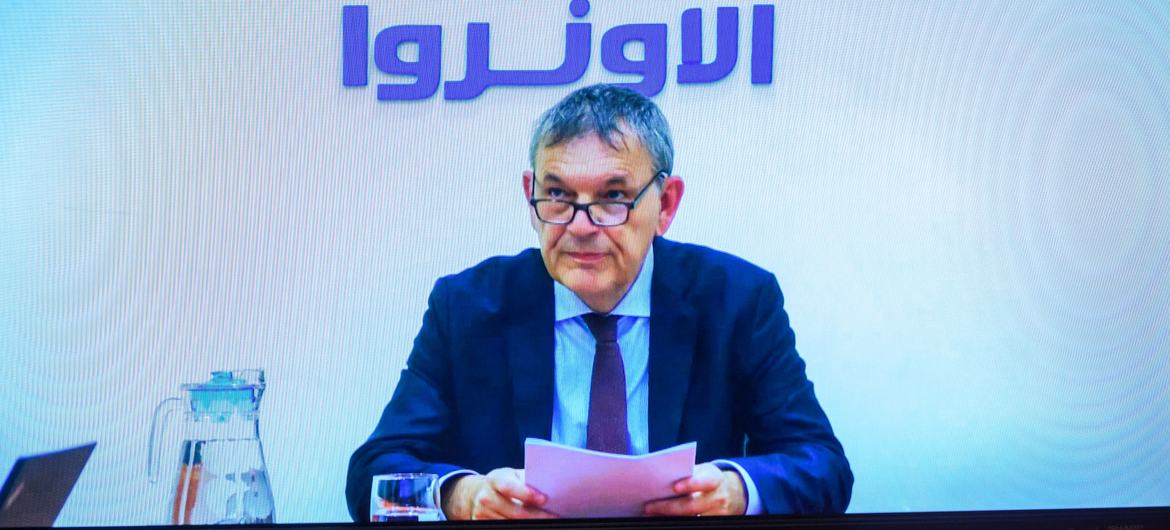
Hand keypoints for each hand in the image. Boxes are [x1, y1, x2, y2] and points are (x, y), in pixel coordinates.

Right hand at [442, 468, 556, 519]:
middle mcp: (486, 497)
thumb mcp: (512, 475)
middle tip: (555, 516)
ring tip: (547, 520)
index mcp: (495, 479)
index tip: (545, 499)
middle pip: (514, 512)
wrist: (479, 493)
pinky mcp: (481, 523)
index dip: (527, 494)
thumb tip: (548, 485)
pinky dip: (520, 526)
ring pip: (512, 523)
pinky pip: (505, 528)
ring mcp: (482, 513)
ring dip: (531, 523)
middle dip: (537, 515)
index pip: (510, 487)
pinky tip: (532, 523)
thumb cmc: (504, 482)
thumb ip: (526, 479)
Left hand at [643, 463, 746, 516]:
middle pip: (692, 506)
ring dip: (669, 516)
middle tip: (649, 506)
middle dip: (668, 507)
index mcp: (715, 479)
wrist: (733, 493)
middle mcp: (718, 497)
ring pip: (691, 518)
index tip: (674, 487)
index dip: (690, 484)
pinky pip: (693, 524)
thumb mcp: (703, 471)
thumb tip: (662, 476)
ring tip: (652, 513)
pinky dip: (677, 521)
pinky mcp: (714, 523)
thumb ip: (688, 473)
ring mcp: (717, 513)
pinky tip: (665, 517)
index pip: (704, 481)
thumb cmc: (710, 479)